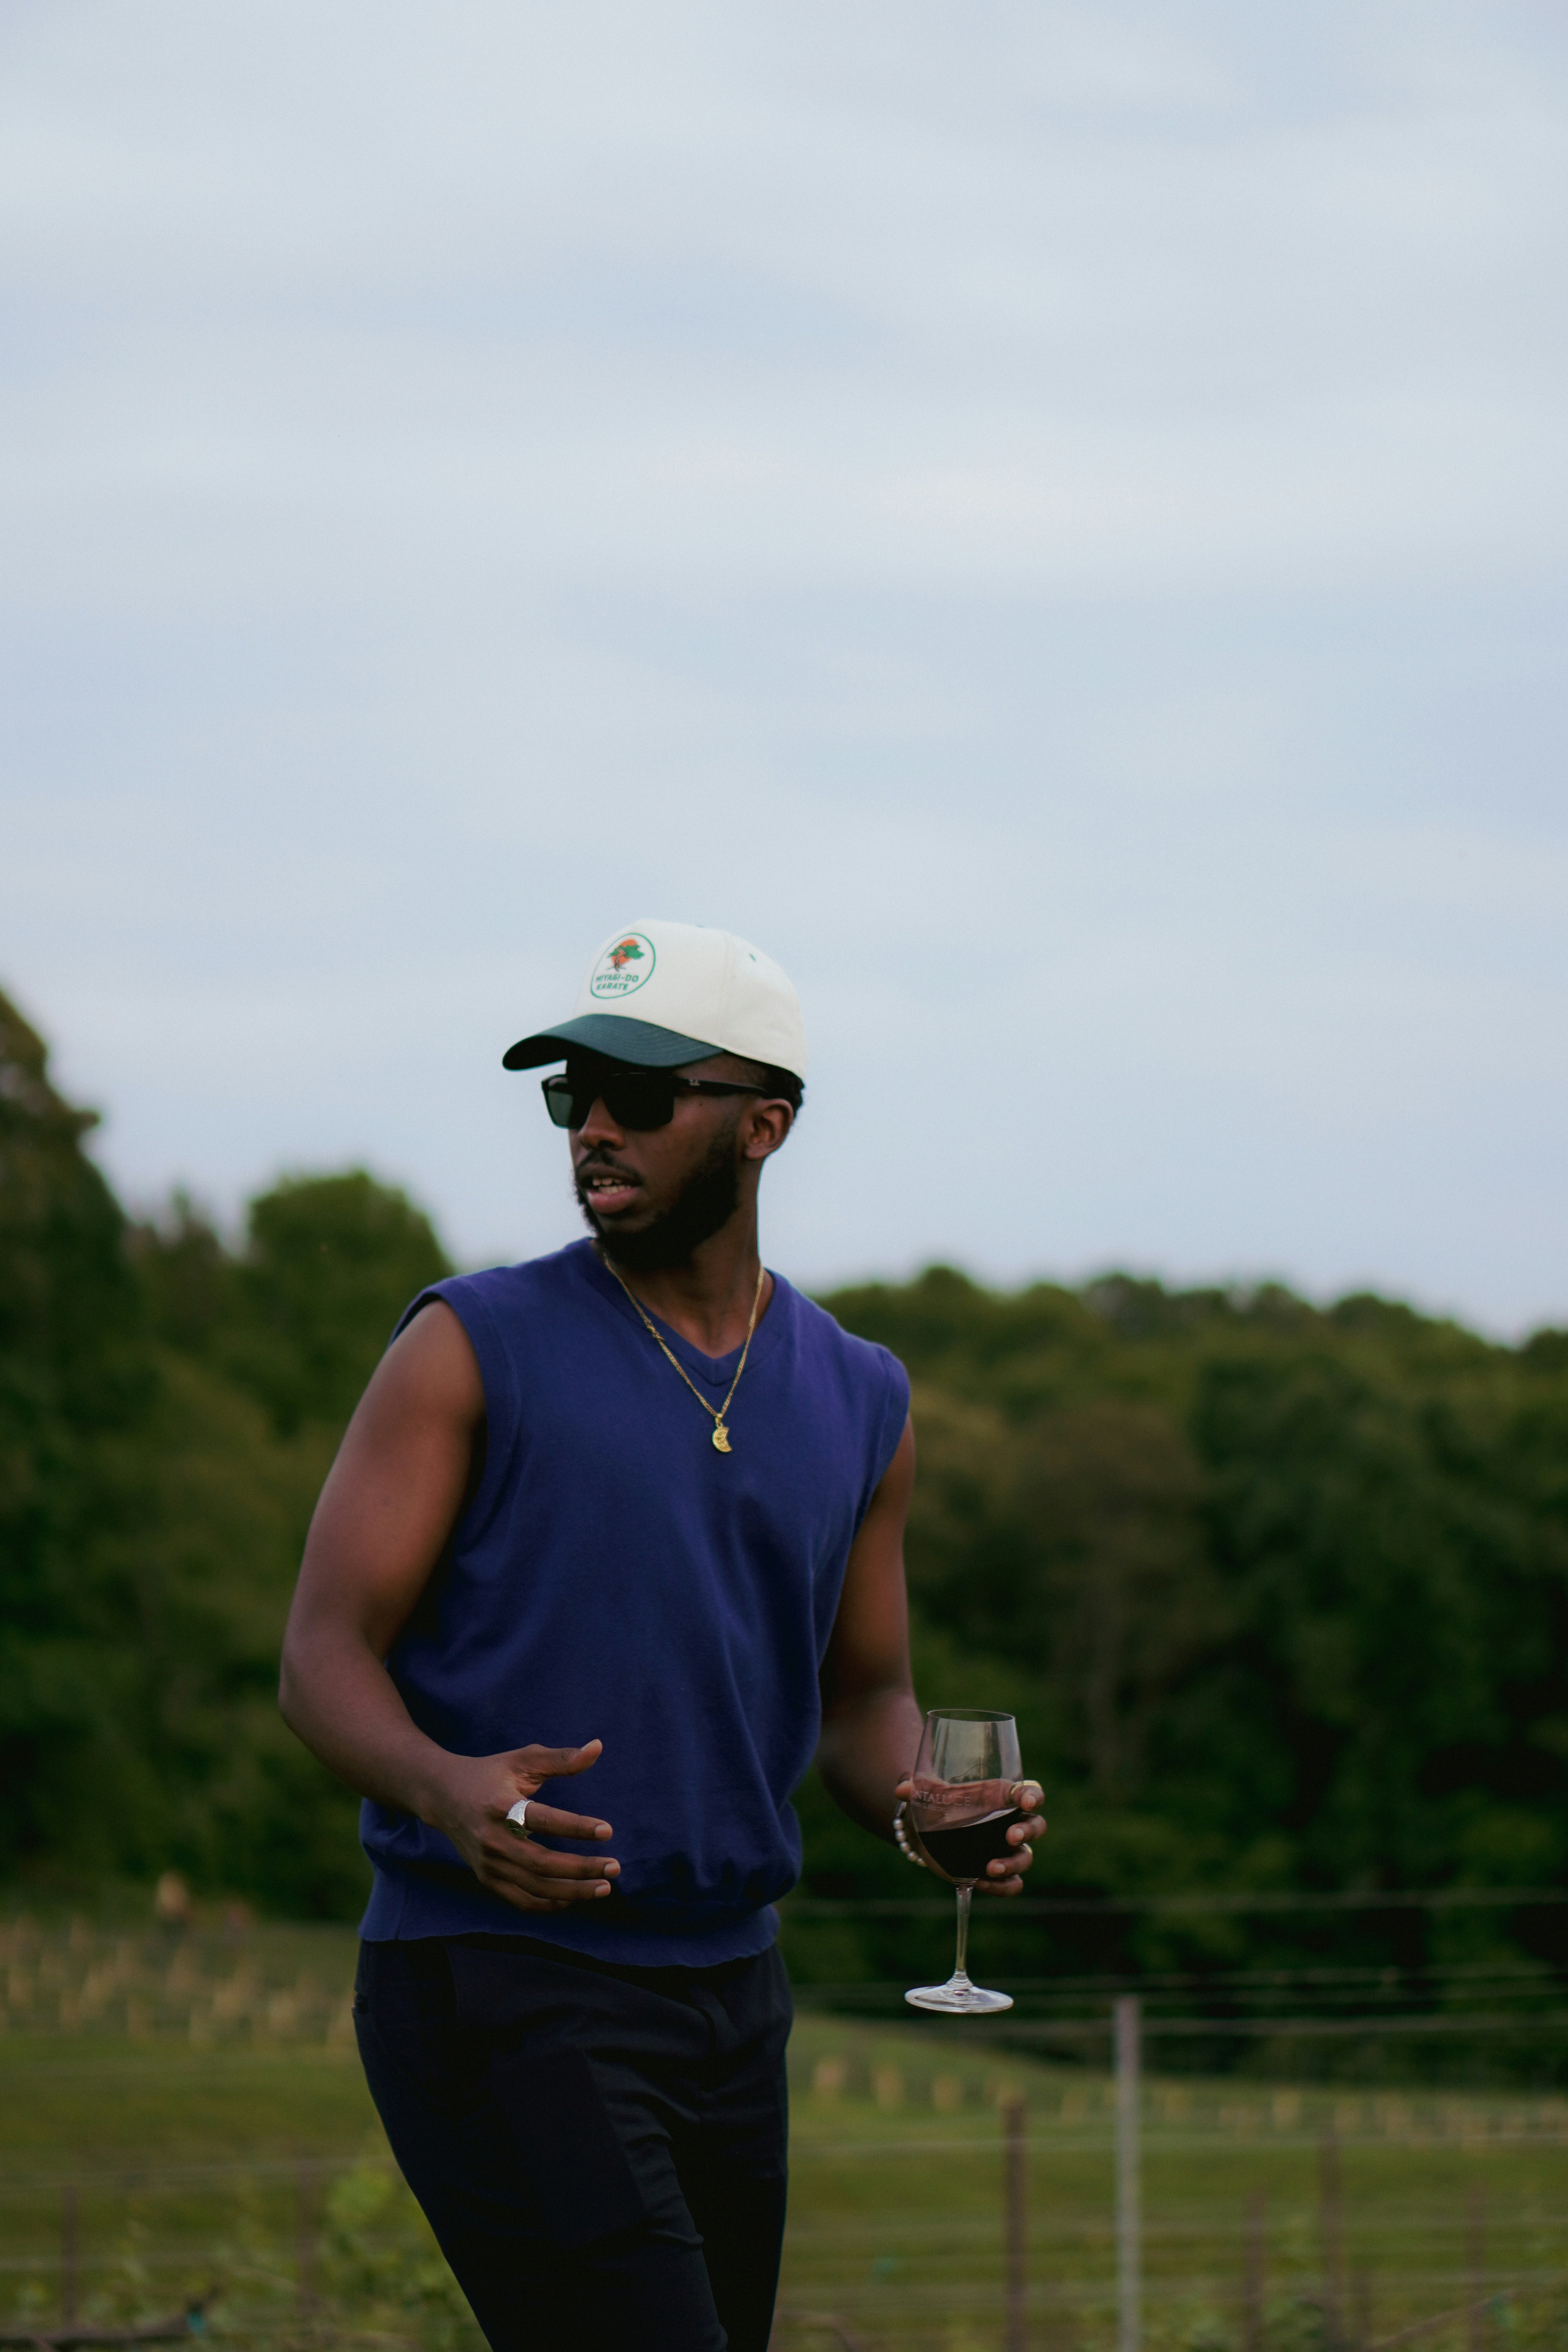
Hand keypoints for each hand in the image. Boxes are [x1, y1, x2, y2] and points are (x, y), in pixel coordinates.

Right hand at [428, 1739, 619, 1913]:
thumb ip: (561, 1759)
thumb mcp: (522, 1759)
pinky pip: (521, 1901)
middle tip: (615, 1867)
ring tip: (605, 1888)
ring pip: (534, 1887)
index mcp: (501, 1805)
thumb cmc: (491, 1774)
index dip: (576, 1827)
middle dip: (581, 1869)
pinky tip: (574, 1897)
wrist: (443, 1796)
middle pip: (541, 1863)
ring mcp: (487, 1863)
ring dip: (572, 1891)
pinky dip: (549, 1904)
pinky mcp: (486, 1878)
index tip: (607, 1831)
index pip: (544, 1820)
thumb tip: (598, 1747)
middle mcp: (491, 1839)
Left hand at [893, 1774, 1045, 1898]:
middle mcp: (1010, 1822)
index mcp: (1001, 1796)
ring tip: (990, 1868)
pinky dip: (1003, 1886)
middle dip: (1027, 1831)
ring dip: (1013, 1863)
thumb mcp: (925, 1793)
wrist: (924, 1829)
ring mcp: (1005, 1849)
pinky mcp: (996, 1871)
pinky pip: (1013, 1884)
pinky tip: (982, 1882)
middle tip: (1009, 1836)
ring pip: (1025, 1857)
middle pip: (1036, 1825)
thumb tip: (902, 1788)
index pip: (1029, 1792)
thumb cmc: (934, 1802)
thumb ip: (914, 1787)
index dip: (1033, 1796)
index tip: (1026, 1801)